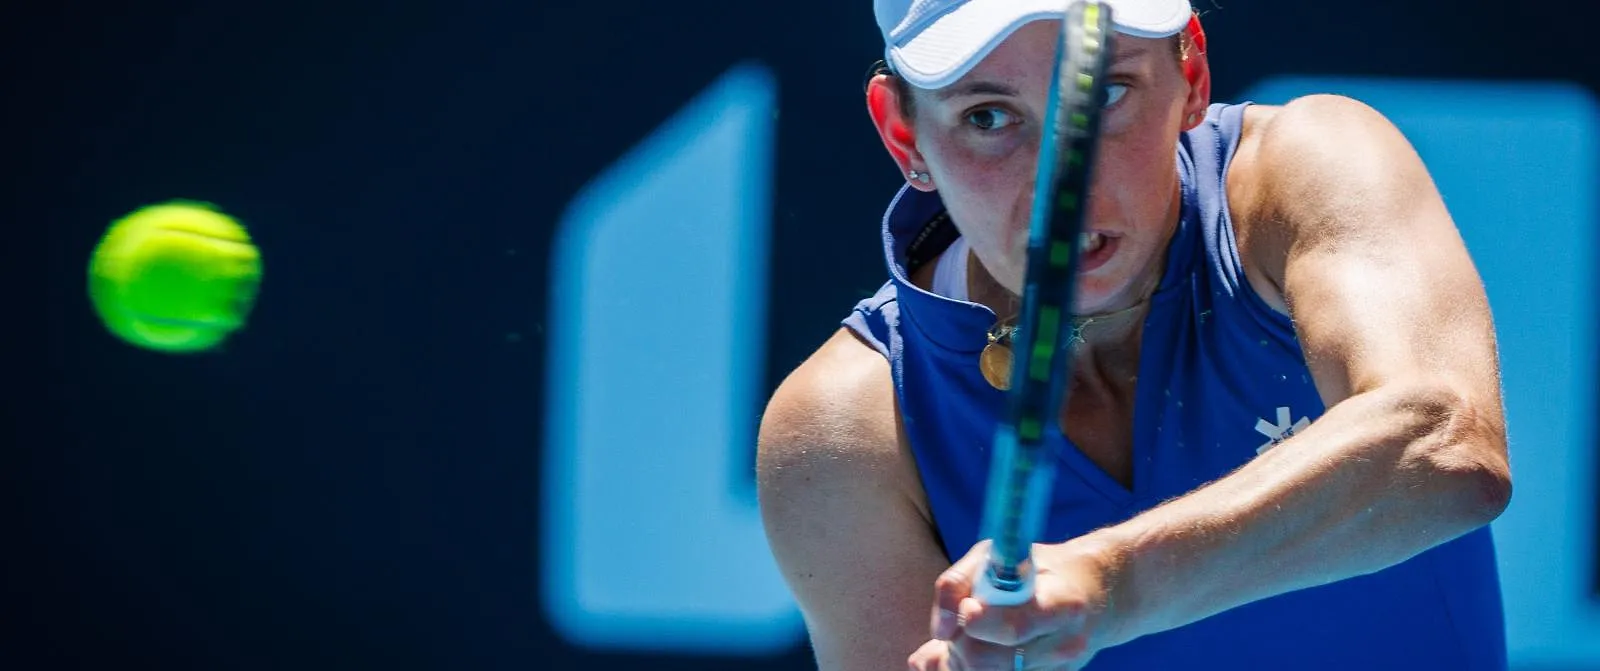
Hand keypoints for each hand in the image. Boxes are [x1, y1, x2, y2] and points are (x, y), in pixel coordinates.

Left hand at [907, 539, 1125, 670]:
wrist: (1096, 594)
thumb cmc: (1039, 570)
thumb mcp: (999, 555)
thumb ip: (959, 583)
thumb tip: (941, 629)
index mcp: (1061, 603)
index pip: (1015, 626)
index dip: (981, 621)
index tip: (968, 608)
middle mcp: (1064, 645)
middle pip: (986, 659)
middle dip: (958, 640)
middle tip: (962, 617)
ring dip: (960, 658)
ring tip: (968, 633)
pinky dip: (969, 669)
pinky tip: (973, 649)